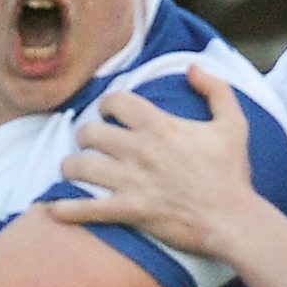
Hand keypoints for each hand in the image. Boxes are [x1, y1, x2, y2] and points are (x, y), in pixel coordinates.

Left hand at [50, 69, 269, 265]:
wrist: (232, 219)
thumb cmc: (232, 173)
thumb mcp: (233, 123)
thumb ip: (215, 88)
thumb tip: (193, 68)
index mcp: (161, 126)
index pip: (116, 102)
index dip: (106, 105)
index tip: (107, 113)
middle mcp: (140, 150)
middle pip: (90, 133)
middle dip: (84, 136)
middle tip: (88, 143)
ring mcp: (131, 182)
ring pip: (80, 167)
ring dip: (71, 167)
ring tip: (72, 170)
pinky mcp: (128, 211)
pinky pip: (86, 209)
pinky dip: (65, 210)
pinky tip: (52, 209)